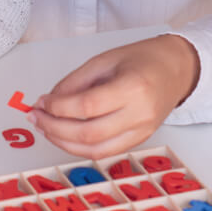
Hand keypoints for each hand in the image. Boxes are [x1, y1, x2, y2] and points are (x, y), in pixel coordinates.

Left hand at [28, 35, 199, 157]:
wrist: (176, 69)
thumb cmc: (142, 58)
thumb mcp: (104, 60)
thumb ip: (75, 82)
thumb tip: (47, 102)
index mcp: (132, 87)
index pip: (88, 106)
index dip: (59, 108)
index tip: (40, 102)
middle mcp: (140, 114)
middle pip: (89, 133)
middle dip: (55, 128)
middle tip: (35, 117)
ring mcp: (143, 132)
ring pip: (96, 150)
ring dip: (64, 143)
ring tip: (45, 129)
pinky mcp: (140, 140)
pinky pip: (106, 152)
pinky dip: (81, 147)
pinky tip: (65, 136)